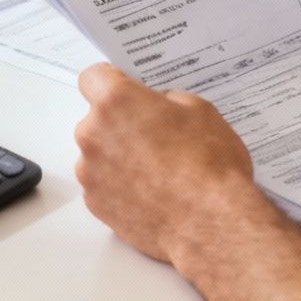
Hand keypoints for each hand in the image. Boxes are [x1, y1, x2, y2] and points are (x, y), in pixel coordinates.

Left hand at [74, 64, 275, 265]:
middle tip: (156, 135)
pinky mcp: (95, 204)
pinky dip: (121, 186)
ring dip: (119, 156)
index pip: (93, 77)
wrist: (210, 224)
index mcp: (116, 102)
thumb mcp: (201, 111)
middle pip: (97, 119)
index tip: (126, 90)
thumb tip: (159, 107)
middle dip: (121, 123)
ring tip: (158, 171)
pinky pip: (103, 185)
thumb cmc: (209, 166)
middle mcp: (93, 134)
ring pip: (99, 154)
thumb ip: (168, 101)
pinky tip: (152, 193)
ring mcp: (90, 173)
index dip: (112, 81)